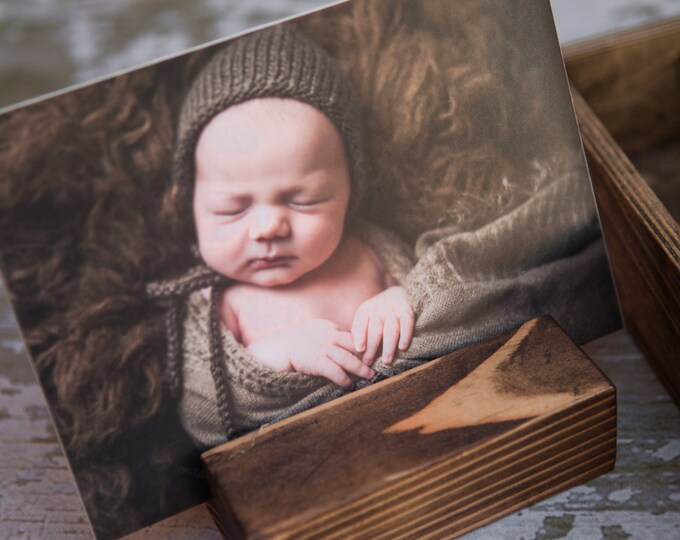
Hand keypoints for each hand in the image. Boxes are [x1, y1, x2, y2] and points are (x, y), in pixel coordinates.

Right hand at [246, 319, 372, 388]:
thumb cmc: (294, 341)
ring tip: (370, 376)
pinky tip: (350, 386)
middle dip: (368, 355)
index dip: (362, 345)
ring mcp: (323, 349)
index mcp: (328, 327)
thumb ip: (327, 334)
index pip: (350, 335)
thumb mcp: (312, 330)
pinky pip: (335, 372)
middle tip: (378, 363)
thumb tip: (341, 342)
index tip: (372, 352)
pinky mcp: (317, 362)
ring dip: (361, 369)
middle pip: (354, 345)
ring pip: (348, 359)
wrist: (278, 347)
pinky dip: (344, 379)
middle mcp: (328, 336)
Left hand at [351, 286, 413, 364]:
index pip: (361, 324)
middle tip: (369, 363)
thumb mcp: (365, 315)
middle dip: (372, 348)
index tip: (359, 350)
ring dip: (388, 347)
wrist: (399, 293)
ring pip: (391, 330)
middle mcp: (379, 310)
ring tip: (386, 361)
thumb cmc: (378, 311)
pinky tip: (402, 348)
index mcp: (366, 310)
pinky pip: (407, 325)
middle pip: (375, 331)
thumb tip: (353, 350)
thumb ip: (358, 329)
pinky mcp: (407, 312)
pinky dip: (405, 336)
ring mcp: (394, 311)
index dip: (360, 337)